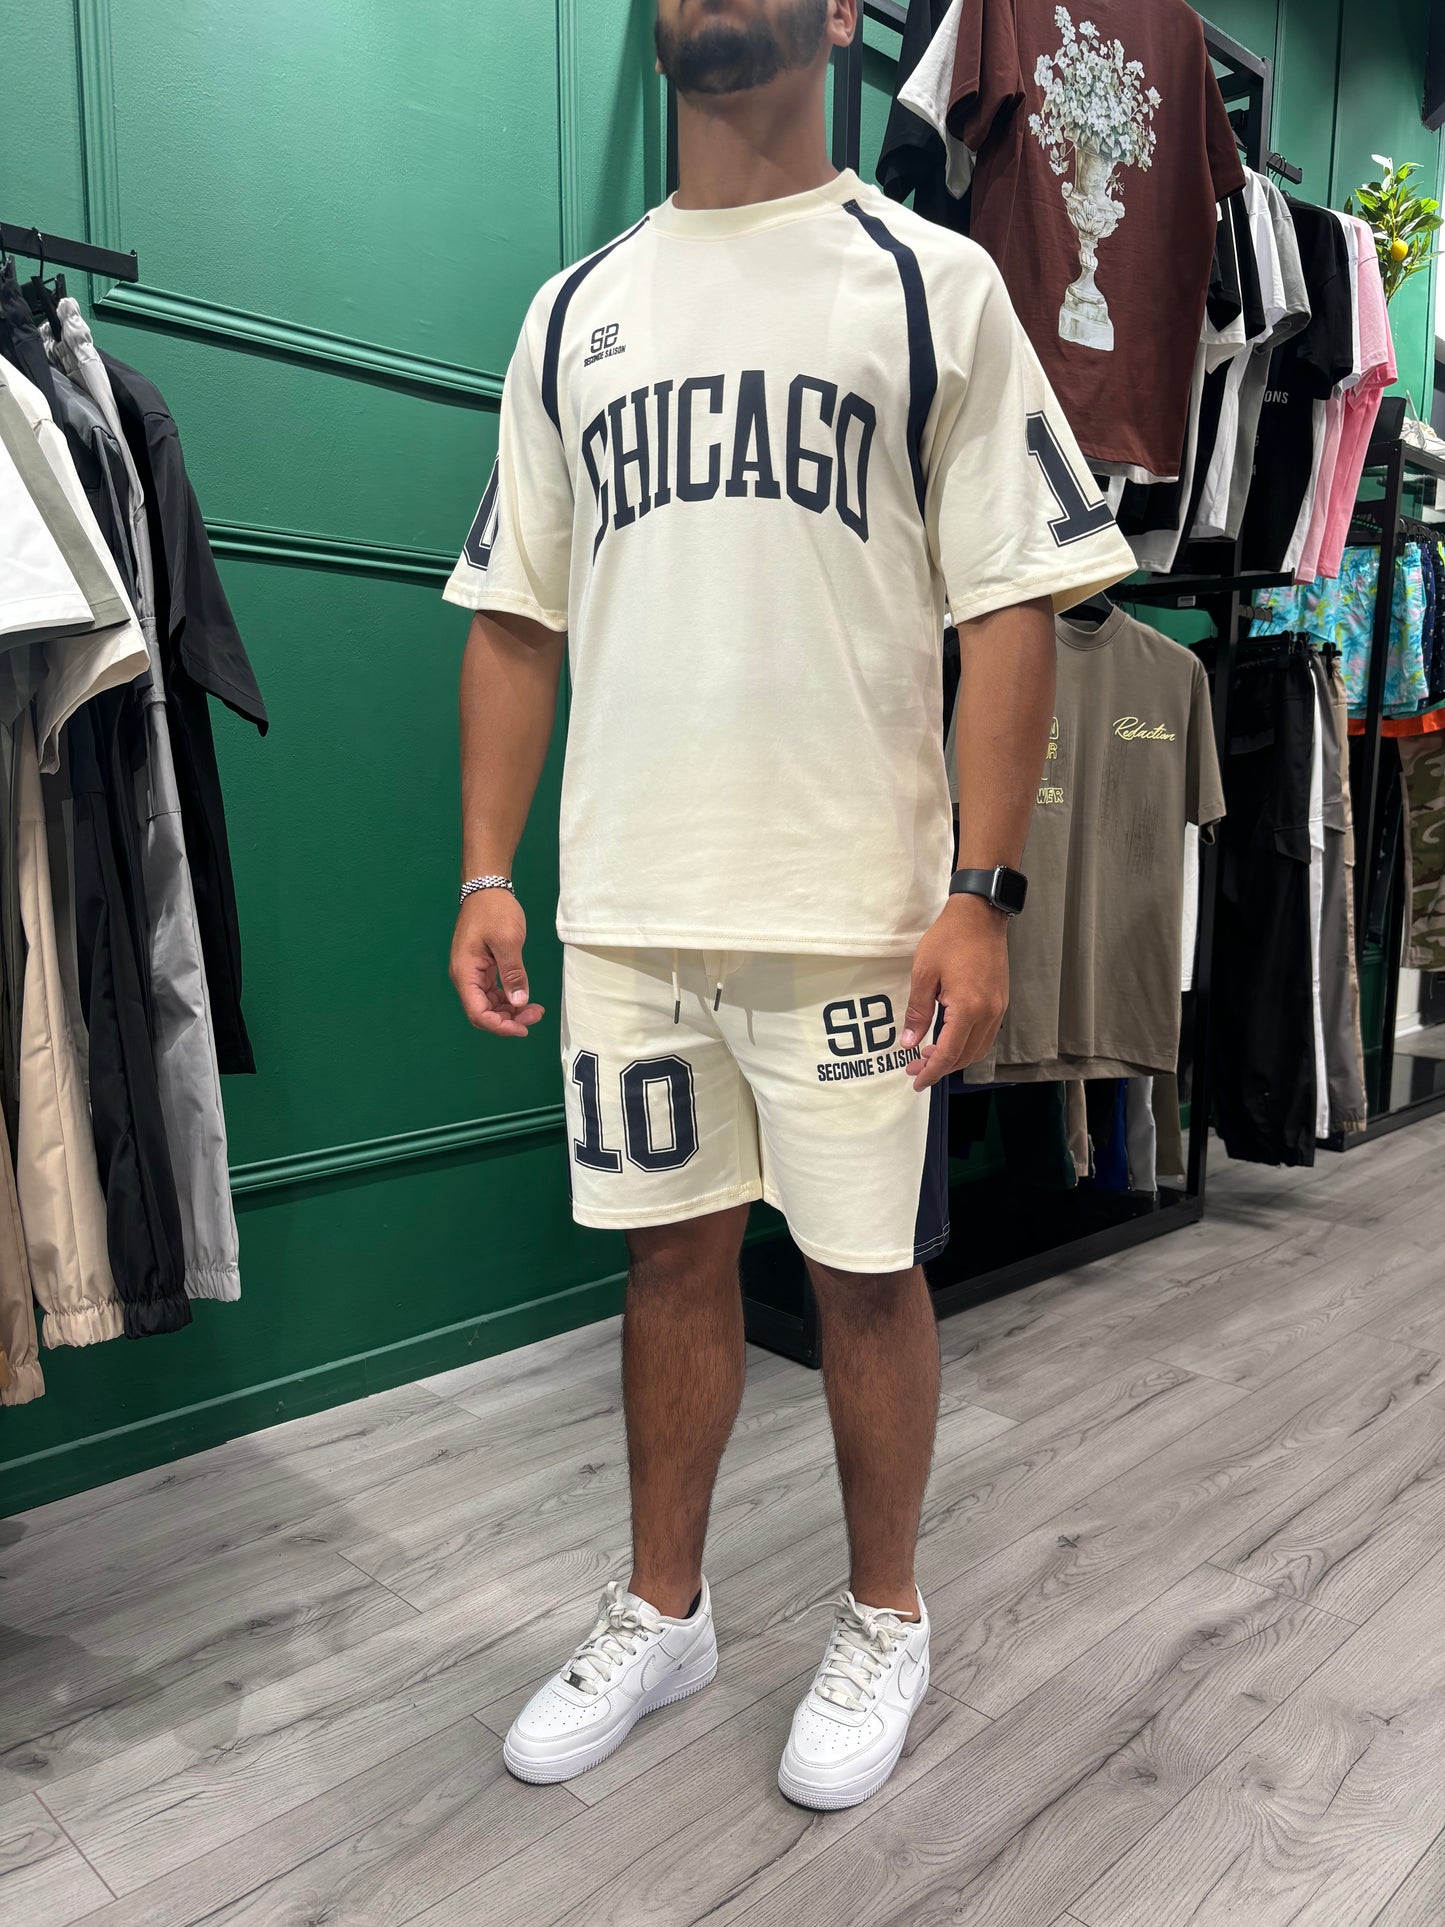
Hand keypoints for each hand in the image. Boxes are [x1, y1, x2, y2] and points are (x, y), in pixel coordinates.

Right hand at [449, 889, 545, 1037]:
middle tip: (535, 1015)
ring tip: (534, 1009)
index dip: (500, 1026)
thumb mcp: (507, 941)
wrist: (486, 888)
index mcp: (465, 973)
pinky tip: (523, 999)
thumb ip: (513, 973)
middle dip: (508, 1020)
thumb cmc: (495, 911)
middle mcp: (464, 978)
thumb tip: (519, 1002)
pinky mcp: (481, 968)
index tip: (524, 1028)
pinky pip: (491, 993)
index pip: (478, 1013)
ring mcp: (472, 973)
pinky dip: (507, 1000)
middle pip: (482, 1012)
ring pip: (488, 1005)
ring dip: (509, 1012)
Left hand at [900, 895, 1009, 1091]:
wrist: (980, 915)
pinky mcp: (1001, 1001)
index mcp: (968, 1009)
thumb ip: (917, 1012)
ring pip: (978, 1048)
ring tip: (929, 1056)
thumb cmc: (949, 940)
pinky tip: (949, 1039)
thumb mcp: (923, 974)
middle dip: (940, 1068)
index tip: (915, 1081)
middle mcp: (988, 1013)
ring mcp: (998, 1008)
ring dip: (954, 1058)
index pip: (948, 1053)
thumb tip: (909, 1043)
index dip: (931, 1071)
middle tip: (915, 1068)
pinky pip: (985, 1035)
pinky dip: (967, 1045)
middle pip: (965, 1056)